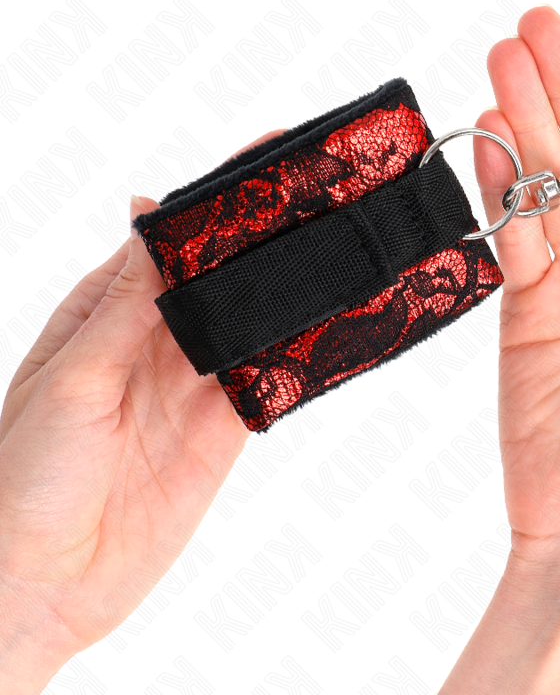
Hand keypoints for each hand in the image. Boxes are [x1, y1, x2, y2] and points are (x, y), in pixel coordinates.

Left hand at [0, 130, 284, 692]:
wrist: (38, 586)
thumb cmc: (23, 479)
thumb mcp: (72, 377)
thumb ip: (126, 302)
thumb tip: (149, 215)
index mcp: (107, 310)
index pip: (177, 239)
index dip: (224, 199)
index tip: (272, 158)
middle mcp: (156, 340)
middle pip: (226, 273)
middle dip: (272, 234)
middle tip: (330, 191)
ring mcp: (195, 383)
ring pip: (255, 320)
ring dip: (293, 287)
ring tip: (343, 245)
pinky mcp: (224, 429)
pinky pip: (271, 381)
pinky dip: (302, 354)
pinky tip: (333, 325)